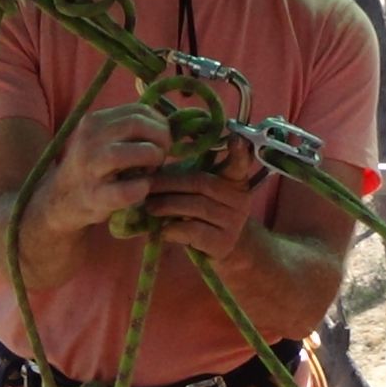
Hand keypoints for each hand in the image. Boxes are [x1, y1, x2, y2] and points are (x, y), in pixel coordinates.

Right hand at [49, 103, 171, 231]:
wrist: (61, 199)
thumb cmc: (93, 167)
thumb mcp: (103, 138)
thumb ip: (128, 127)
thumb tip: (166, 123)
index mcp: (94, 121)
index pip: (138, 110)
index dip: (159, 123)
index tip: (162, 139)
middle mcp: (90, 139)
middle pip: (139, 124)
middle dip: (161, 139)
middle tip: (162, 155)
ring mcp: (91, 167)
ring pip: (137, 152)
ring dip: (154, 159)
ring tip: (150, 171)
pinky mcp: (95, 196)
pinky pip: (129, 190)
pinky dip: (143, 188)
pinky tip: (141, 189)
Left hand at [146, 136, 253, 259]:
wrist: (226, 248)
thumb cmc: (206, 214)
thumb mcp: (204, 192)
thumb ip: (190, 177)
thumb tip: (152, 168)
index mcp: (234, 180)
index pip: (239, 163)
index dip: (238, 151)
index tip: (235, 138)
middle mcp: (239, 198)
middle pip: (201, 184)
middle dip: (169, 184)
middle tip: (146, 186)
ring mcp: (234, 221)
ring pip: (196, 207)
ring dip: (167, 205)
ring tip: (149, 207)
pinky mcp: (223, 242)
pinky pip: (194, 231)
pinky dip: (173, 228)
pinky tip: (162, 229)